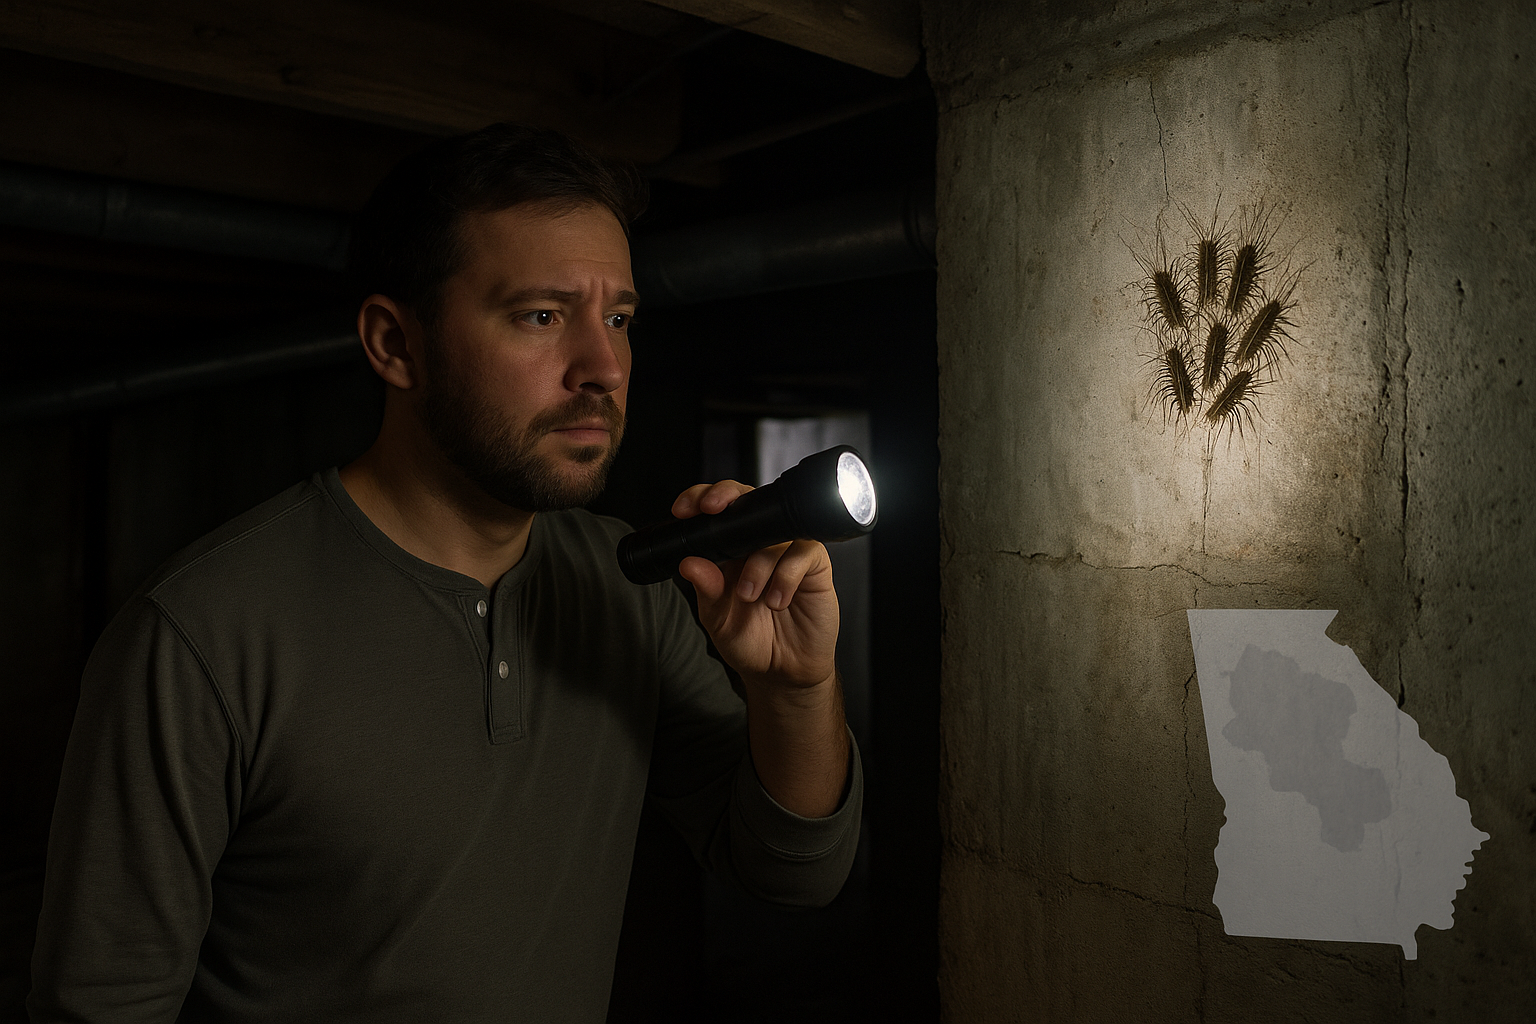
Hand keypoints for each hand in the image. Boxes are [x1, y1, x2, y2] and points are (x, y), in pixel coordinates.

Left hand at [670, 480, 839, 690]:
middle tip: (714, 512)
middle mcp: (760, 546)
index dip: (700, 499)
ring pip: (774, 532)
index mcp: (731, 552)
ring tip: (750, 596)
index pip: (717, 512)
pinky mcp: (815, 566)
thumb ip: (706, 590)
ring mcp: (788, 553)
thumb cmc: (752, 642)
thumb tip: (689, 563)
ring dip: (757, 562)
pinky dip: (786, 575)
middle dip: (728, 499)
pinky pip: (803, 552)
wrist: (785, 672)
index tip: (685, 509)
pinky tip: (778, 600)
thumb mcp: (718, 619)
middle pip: (748, 502)